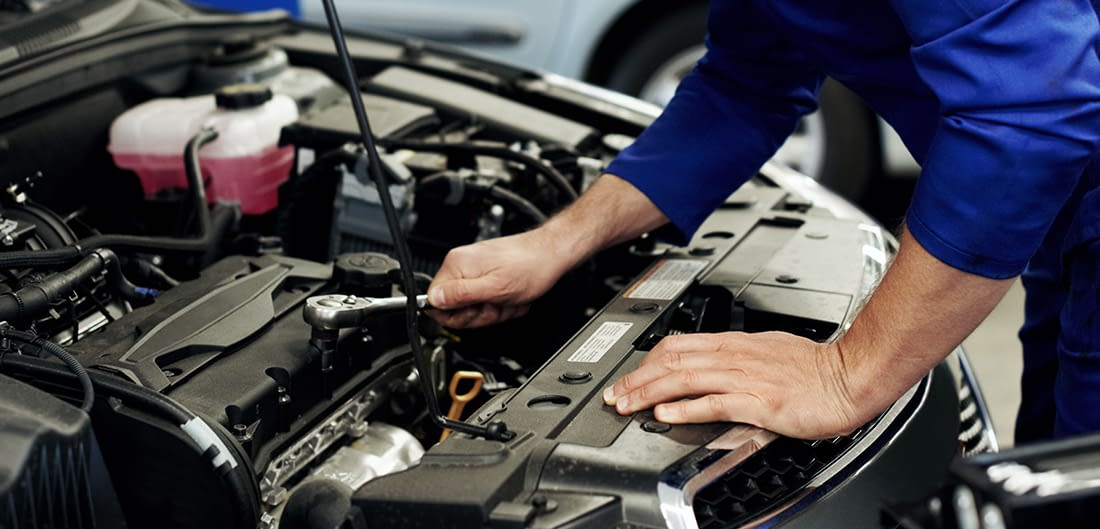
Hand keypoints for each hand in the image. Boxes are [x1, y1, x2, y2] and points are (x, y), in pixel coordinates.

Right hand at [427, 230, 569, 327]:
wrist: (550, 255)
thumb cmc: (529, 267)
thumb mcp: (494, 288)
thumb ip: (461, 295)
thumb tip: (433, 300)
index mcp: (457, 265)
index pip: (435, 300)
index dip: (455, 314)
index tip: (474, 311)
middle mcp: (461, 264)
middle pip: (454, 306)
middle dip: (478, 313)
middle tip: (495, 304)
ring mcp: (473, 269)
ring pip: (472, 306)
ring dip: (492, 309)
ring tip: (506, 299)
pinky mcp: (485, 274)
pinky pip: (483, 299)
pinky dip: (499, 303)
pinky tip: (509, 297)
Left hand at [602, 331, 873, 438]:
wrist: (850, 376)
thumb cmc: (815, 369)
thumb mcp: (767, 352)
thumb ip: (737, 358)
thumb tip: (710, 365)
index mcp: (736, 345)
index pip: (678, 346)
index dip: (646, 361)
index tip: (629, 377)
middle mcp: (735, 356)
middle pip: (672, 361)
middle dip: (637, 379)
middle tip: (614, 395)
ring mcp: (746, 377)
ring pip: (685, 379)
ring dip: (650, 393)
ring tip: (628, 405)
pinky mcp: (760, 400)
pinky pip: (715, 402)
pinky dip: (686, 408)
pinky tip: (666, 416)